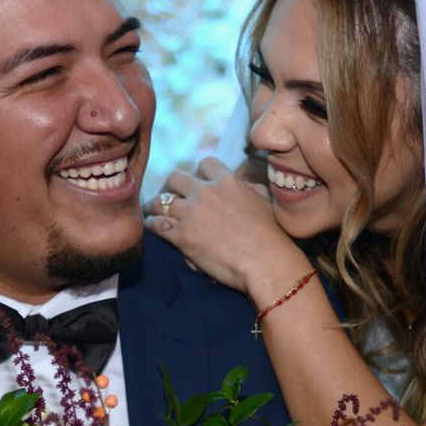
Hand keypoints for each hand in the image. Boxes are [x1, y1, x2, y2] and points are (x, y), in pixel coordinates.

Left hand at [144, 157, 309, 301]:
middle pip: (175, 178)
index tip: (197, 184)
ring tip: (153, 211)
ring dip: (155, 205)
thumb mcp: (265, 202)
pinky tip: (153, 227)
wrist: (267, 261)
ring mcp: (191, 213)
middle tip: (169, 196)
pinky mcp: (182, 236)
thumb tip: (248, 186)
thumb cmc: (273, 235)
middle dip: (171, 186)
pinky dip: (152, 224)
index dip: (198, 174)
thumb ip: (251, 190)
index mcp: (227, 181)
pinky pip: (156, 223)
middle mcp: (205, 192)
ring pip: (159, 200)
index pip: (205, 164)